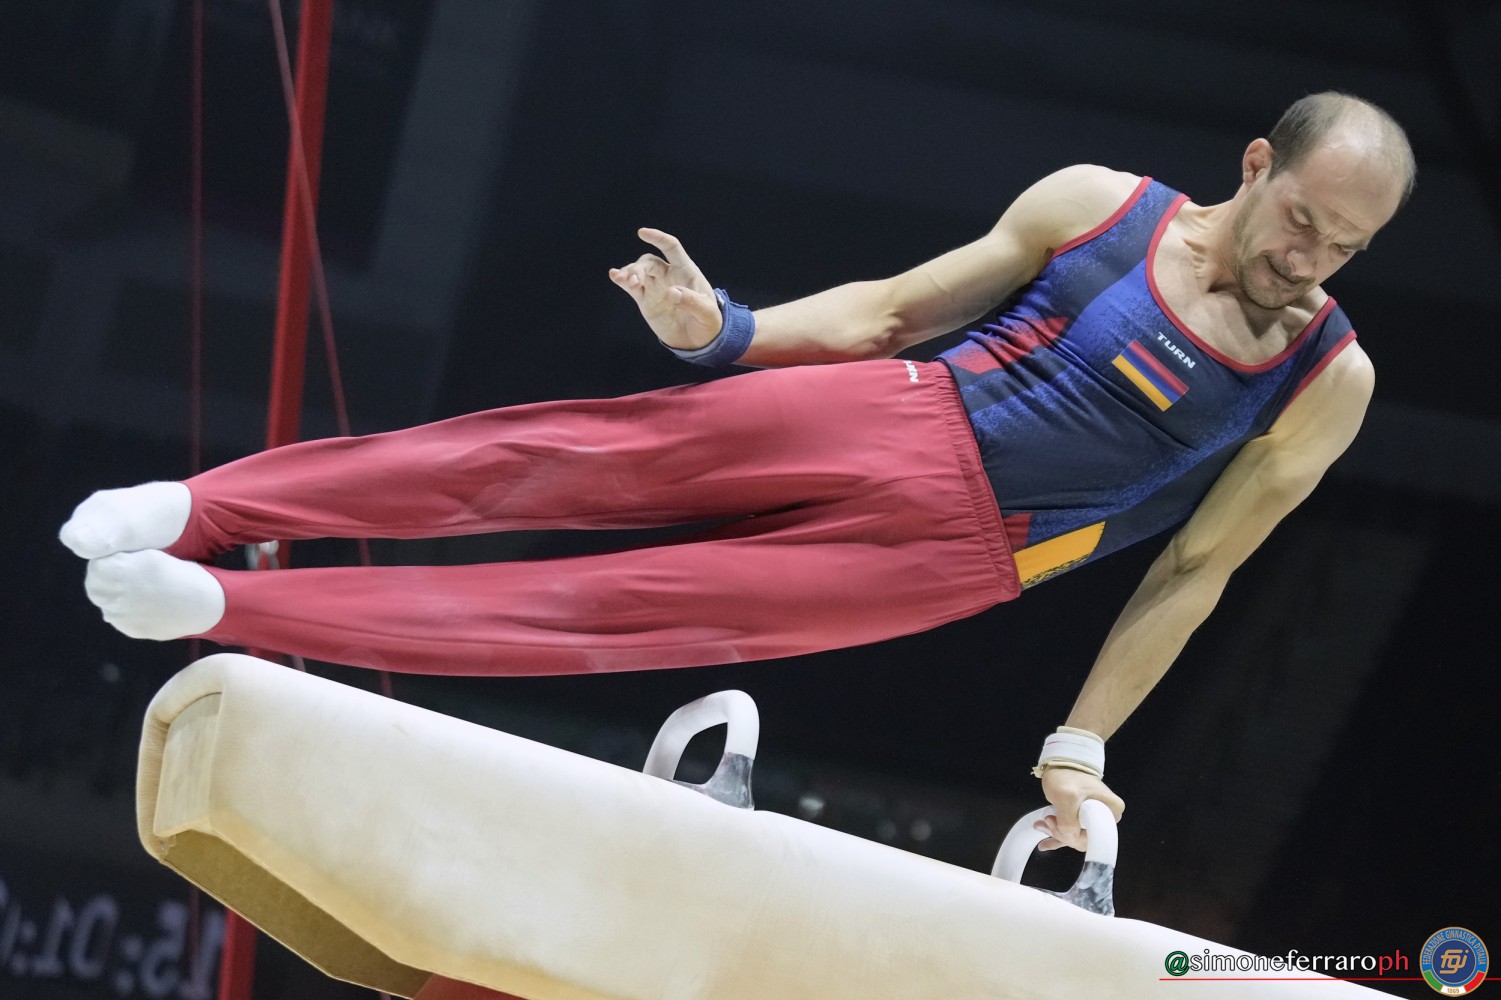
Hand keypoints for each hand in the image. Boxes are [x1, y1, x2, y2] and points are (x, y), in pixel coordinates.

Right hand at [609, 228, 722, 349]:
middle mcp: (668, 275)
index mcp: (686, 271)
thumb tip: (672, 292)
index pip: (671, 248)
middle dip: (639, 268)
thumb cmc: (707, 323)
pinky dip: (621, 280)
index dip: (658, 238)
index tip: (642, 233)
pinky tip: (614, 276)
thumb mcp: (707, 313)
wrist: (697, 340)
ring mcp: (655, 287)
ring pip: (638, 272)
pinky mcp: (645, 300)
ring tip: (624, 282)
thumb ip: (692, 302)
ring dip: (629, 274)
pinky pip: (631, 287)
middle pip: (649, 262)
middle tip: (633, 282)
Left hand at [1035, 767, 1124, 851]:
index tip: (1059, 826)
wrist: (1061, 761)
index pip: (1095, 838)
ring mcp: (1095, 816)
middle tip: (1048, 821)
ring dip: (1058, 833)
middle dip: (1063, 834)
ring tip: (1043, 825)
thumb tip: (1069, 837)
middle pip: (1085, 838)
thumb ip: (1068, 822)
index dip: (1075, 838)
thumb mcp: (1066, 797)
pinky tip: (1045, 838)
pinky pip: (1072, 831)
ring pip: (1076, 835)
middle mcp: (1107, 816)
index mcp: (1111, 812)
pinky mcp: (1083, 815)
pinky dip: (1059, 834)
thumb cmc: (1067, 775)